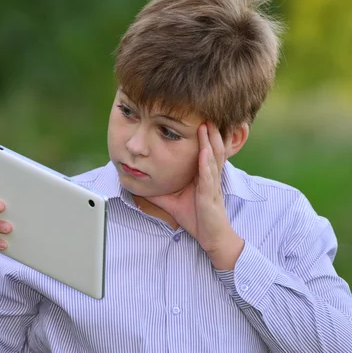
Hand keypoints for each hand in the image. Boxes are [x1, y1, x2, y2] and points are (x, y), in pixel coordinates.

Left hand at [146, 123, 243, 267]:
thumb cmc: (196, 218)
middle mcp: (210, 176)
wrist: (212, 238)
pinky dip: (206, 162)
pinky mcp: (210, 195)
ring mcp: (212, 185)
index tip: (197, 119)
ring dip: (210, 141)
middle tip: (206, 114)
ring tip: (207, 125)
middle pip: (213, 149)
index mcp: (204, 175)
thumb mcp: (172, 201)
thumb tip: (138, 185)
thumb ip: (158, 191)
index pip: (204, 151)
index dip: (203, 136)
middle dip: (209, 131)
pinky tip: (203, 151)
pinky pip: (208, 176)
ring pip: (213, 158)